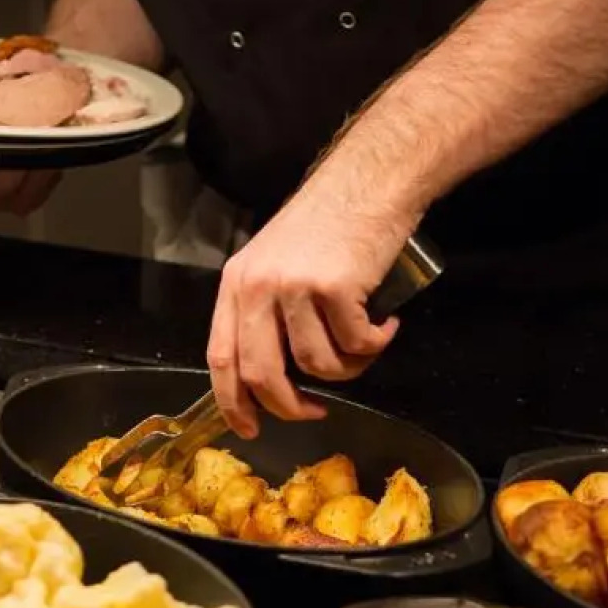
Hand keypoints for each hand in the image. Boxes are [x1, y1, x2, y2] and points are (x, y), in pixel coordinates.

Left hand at [207, 190, 414, 438]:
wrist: (369, 179)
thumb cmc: (329, 222)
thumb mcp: (276, 262)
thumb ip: (265, 311)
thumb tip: (274, 376)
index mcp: (237, 283)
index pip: (221, 359)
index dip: (233, 403)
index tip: (249, 428)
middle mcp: (257, 286)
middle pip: (263, 375)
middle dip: (290, 406)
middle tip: (315, 410)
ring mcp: (294, 286)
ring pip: (317, 366)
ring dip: (347, 369)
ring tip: (364, 343)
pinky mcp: (335, 287)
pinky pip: (356, 344)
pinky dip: (376, 343)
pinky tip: (385, 323)